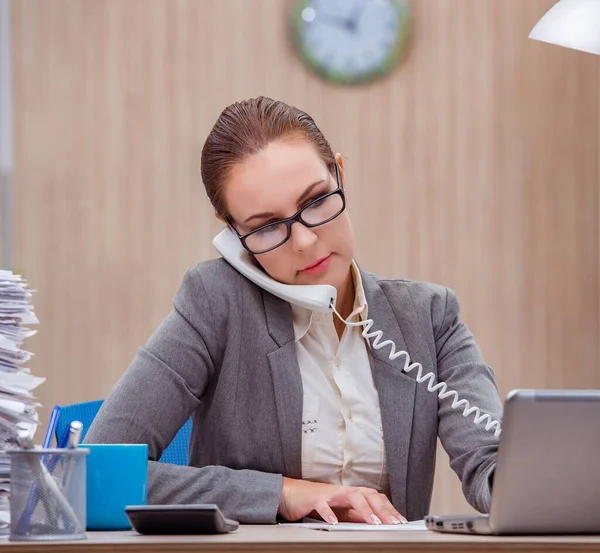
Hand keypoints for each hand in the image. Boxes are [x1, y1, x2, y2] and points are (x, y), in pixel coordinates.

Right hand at [278, 477, 406, 524]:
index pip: (375, 498)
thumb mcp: (340, 512)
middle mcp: (343, 491)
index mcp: (351, 494)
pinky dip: (329, 514)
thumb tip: (375, 524)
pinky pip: (323, 505)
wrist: (291, 494)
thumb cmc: (316, 503)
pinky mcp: (315, 498)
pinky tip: (334, 523)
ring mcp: (330, 494)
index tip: (400, 521)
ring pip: (351, 495)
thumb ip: (355, 516)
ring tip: (373, 521)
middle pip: (368, 495)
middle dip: (382, 509)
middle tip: (393, 523)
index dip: (389, 509)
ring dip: (363, 508)